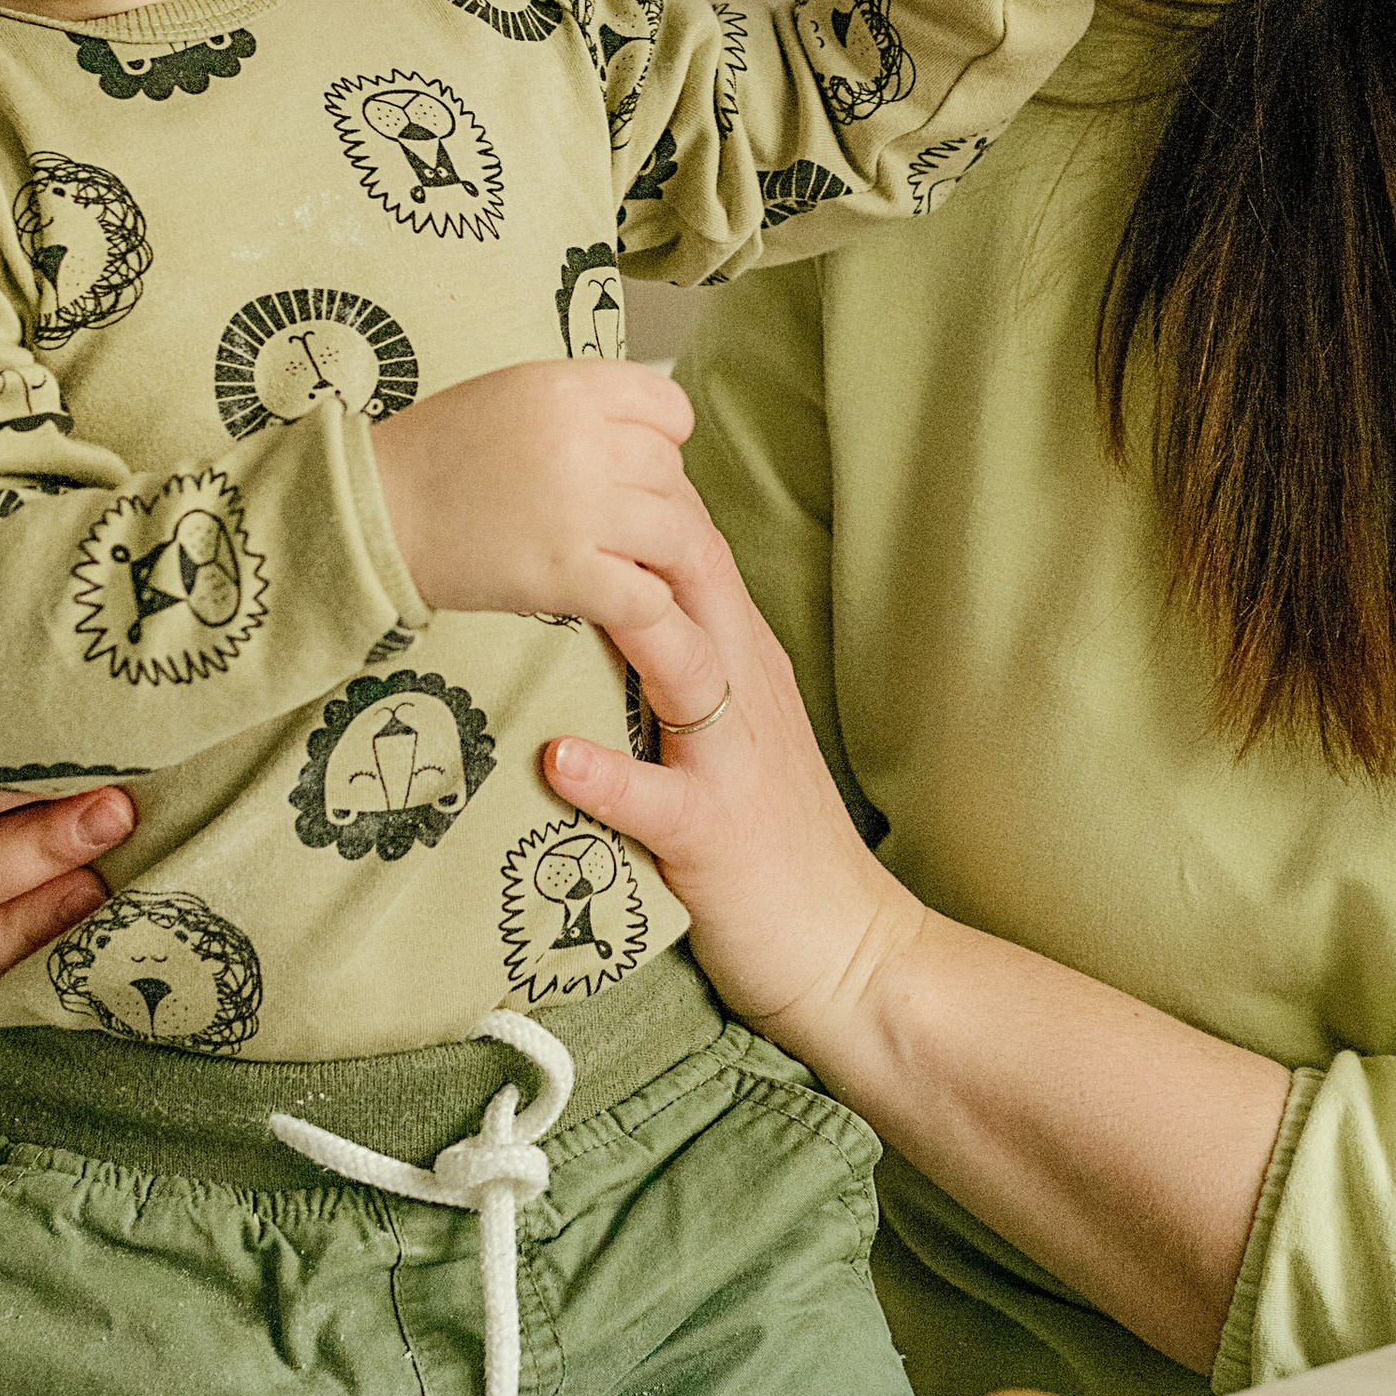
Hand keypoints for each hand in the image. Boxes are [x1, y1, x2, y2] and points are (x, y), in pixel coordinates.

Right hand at [369, 355, 709, 653]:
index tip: (639, 462)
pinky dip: (641, 603)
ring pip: (674, 533)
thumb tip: (656, 435)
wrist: (372, 514)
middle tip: (621, 520)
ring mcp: (576, 510)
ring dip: (657, 553)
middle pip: (671, 472)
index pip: (670, 408)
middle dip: (654, 498)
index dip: (664, 439)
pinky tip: (613, 597)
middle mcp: (578, 441)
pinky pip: (647, 595)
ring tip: (625, 560)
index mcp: (564, 387)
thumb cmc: (437, 453)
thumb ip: (582, 403)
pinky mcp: (565, 575)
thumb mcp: (512, 393)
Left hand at [537, 488, 922, 1059]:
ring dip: (625, 621)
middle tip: (550, 472)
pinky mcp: (715, 833)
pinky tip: (558, 761)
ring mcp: (732, 760)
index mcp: (742, 661)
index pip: (693, 552)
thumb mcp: (731, 729)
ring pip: (683, 668)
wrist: (845, 946)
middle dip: (629, 524)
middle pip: (693, 581)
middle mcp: (743, 691)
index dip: (637, 494)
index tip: (568, 449)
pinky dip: (610, 778)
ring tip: (551, 579)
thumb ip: (680, 666)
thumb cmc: (772, 836)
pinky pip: (658, 799)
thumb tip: (610, 602)